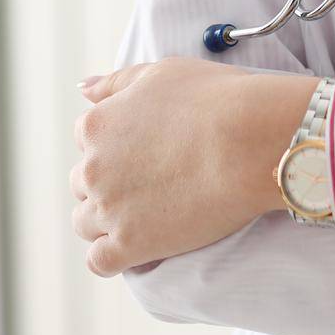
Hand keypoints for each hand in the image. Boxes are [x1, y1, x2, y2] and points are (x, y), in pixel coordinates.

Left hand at [71, 57, 318, 276]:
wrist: (249, 141)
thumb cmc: (214, 99)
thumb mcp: (162, 72)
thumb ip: (118, 82)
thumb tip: (84, 89)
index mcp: (97, 125)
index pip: (87, 138)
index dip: (118, 142)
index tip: (147, 146)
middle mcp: (93, 168)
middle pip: (84, 181)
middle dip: (110, 180)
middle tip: (153, 178)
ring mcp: (108, 210)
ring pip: (85, 222)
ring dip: (107, 219)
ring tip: (147, 212)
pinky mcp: (128, 245)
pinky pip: (100, 261)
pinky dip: (113, 255)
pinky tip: (140, 244)